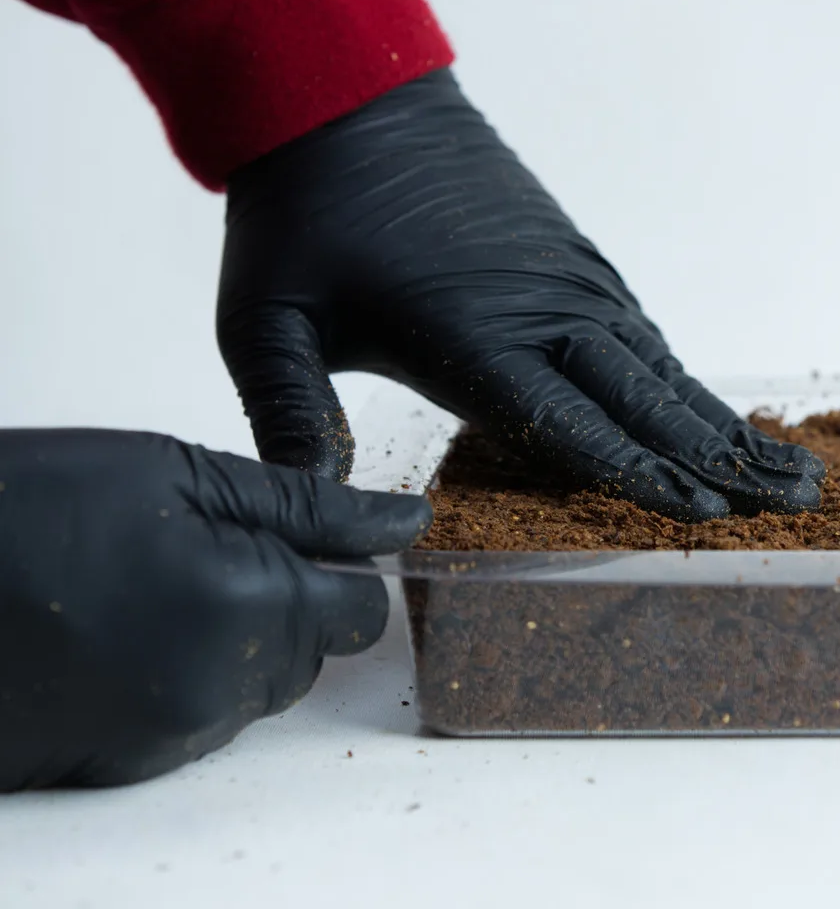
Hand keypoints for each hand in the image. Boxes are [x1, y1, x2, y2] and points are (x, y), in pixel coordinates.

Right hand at [0, 430, 429, 789]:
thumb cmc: (28, 504)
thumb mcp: (178, 473)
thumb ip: (307, 507)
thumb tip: (405, 523)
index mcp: (250, 608)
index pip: (363, 612)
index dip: (340, 567)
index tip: (302, 537)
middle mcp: (219, 688)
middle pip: (313, 654)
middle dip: (288, 601)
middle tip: (207, 548)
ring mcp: (164, 735)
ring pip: (257, 690)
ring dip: (236, 641)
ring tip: (151, 585)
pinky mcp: (116, 763)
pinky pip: (194, 723)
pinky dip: (180, 678)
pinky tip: (120, 630)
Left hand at [217, 69, 822, 521]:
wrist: (346, 98)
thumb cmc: (303, 216)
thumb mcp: (265, 320)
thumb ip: (289, 415)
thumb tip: (310, 510)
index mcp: (471, 336)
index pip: (572, 421)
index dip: (641, 475)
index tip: (708, 516)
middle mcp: (541, 311)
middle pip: (649, 400)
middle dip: (724, 460)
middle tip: (800, 502)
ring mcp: (567, 282)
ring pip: (664, 368)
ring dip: (727, 424)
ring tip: (792, 468)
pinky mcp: (573, 262)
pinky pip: (645, 334)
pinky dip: (691, 382)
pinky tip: (719, 415)